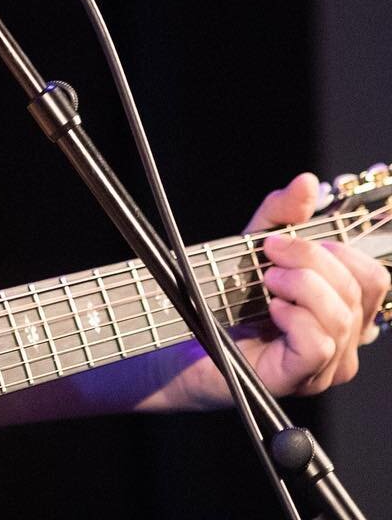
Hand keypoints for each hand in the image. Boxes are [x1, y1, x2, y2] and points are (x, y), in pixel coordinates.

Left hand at [179, 173, 388, 406]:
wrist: (188, 333)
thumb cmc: (228, 294)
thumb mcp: (255, 244)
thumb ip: (283, 215)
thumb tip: (307, 182)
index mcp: (344, 307)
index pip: (373, 278)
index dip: (338, 251)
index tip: (287, 241)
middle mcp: (345, 339)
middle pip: (358, 291)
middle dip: (310, 259)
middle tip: (270, 254)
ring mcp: (327, 365)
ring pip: (341, 317)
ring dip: (298, 285)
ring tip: (266, 281)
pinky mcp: (299, 378)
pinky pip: (318, 344)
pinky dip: (293, 317)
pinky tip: (270, 309)